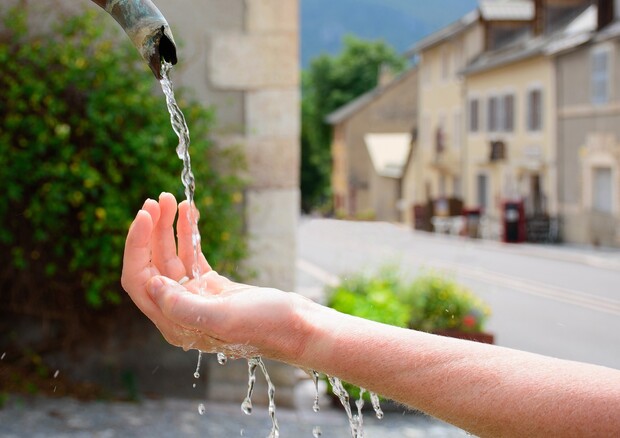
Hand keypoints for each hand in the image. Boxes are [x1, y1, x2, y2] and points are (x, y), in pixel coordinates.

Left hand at [121, 193, 310, 361]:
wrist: (299, 327)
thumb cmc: (266, 326)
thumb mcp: (224, 317)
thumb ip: (183, 307)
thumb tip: (152, 285)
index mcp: (175, 323)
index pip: (140, 280)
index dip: (136, 246)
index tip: (145, 215)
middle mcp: (180, 311)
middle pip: (153, 264)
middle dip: (152, 230)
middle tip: (158, 199)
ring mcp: (197, 297)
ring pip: (171, 256)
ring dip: (168, 227)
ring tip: (170, 198)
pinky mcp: (213, 287)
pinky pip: (192, 255)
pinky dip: (188, 233)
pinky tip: (188, 212)